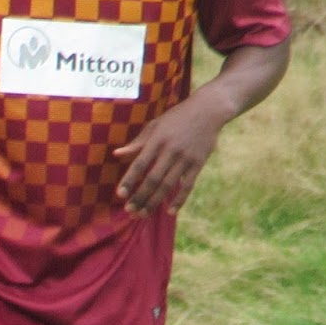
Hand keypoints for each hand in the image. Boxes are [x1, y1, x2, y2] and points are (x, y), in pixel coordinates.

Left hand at [113, 93, 223, 214]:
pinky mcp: (199, 163)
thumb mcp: (155, 126)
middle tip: (130, 211)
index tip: (120, 194)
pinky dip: (179, 199)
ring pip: (168, 185)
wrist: (208, 110)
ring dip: (155, 202)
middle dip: (140, 196)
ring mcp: (186, 158)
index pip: (140, 164)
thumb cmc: (177, 118)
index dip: (129, 180)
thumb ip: (137, 143)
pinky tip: (170, 211)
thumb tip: (116, 154)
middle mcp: (171, 151)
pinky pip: (188, 185)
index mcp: (157, 140)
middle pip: (153, 179)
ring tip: (143, 214)